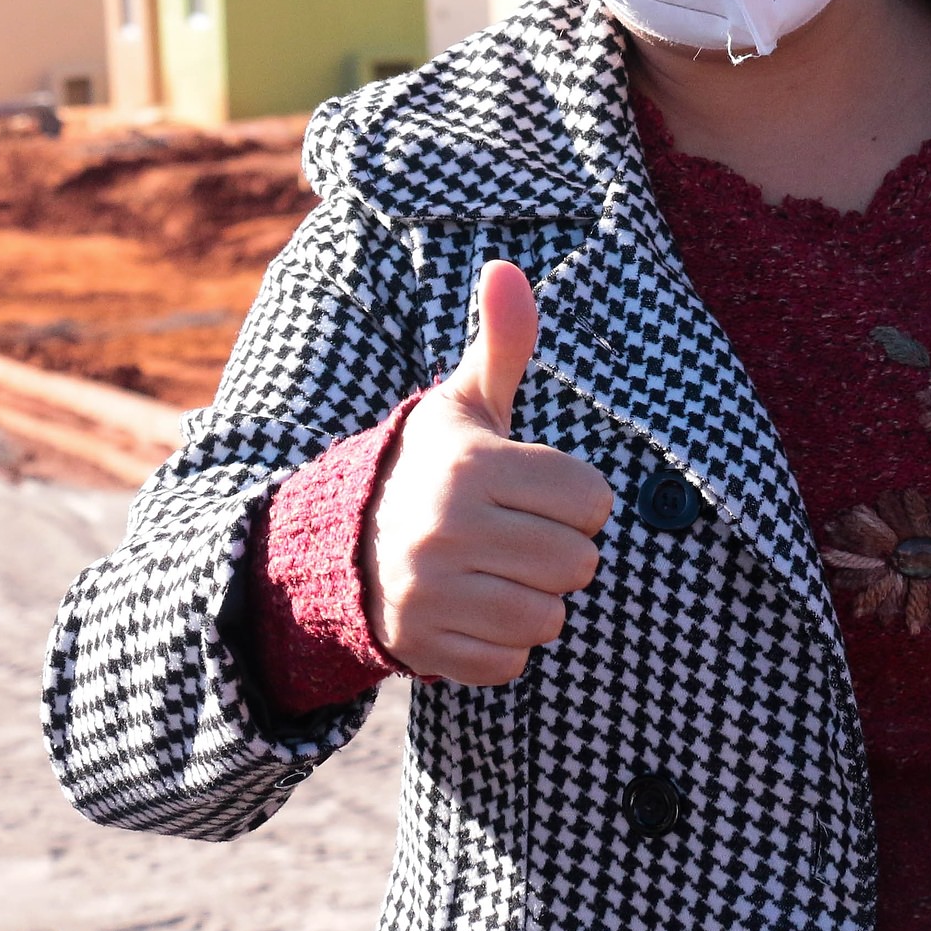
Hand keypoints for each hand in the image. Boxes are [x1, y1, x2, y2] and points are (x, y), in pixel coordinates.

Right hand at [363, 260, 614, 685]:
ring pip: (550, 619)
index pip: (591, 499)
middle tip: (519, 536)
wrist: (340, 541)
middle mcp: (447, 530)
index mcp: (472, 467)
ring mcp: (432, 593)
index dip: (577, 498)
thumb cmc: (429, 467)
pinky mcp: (425, 646)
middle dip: (561, 553)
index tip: (539, 492)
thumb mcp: (463, 405)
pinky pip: (513, 663)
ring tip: (497, 572)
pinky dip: (504, 644)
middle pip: (579, 564)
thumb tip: (508, 268)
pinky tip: (475, 609)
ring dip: (535, 601)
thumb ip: (501, 343)